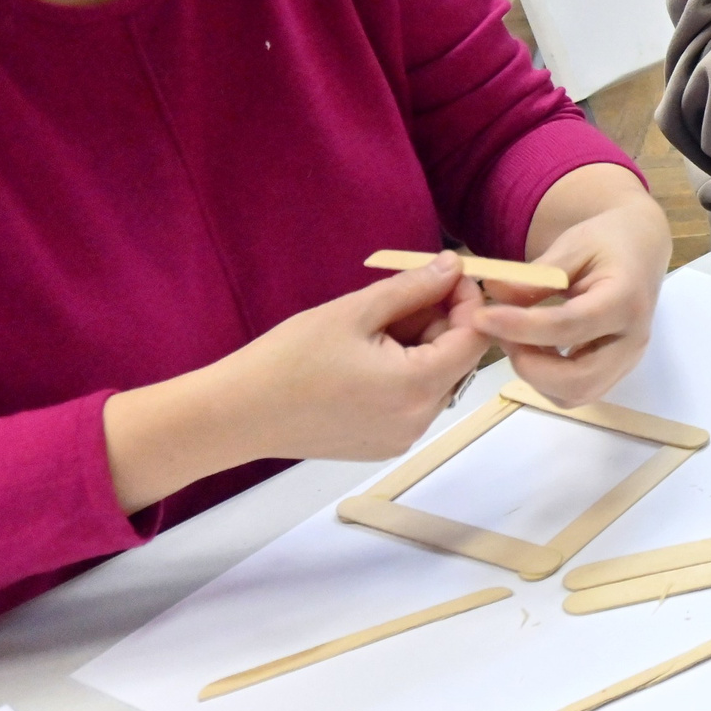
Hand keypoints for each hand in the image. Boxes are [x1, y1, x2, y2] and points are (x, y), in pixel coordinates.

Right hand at [218, 254, 493, 463]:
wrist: (236, 414)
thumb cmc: (289, 359)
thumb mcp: (354, 312)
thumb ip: (412, 288)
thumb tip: (453, 265)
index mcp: (417, 387)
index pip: (475, 339)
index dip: (469, 302)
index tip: (447, 275)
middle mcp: (419, 421)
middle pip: (457, 361)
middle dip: (440, 321)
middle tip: (402, 294)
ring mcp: (401, 438)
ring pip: (436, 380)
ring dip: (422, 346)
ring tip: (377, 324)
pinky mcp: (382, 445)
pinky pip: (413, 401)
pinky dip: (405, 373)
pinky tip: (368, 355)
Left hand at [475, 169, 669, 405]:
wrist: (641, 249)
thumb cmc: (606, 241)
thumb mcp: (571, 245)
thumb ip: (534, 274)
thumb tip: (493, 293)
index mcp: (625, 299)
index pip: (570, 326)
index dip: (521, 327)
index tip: (482, 317)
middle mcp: (633, 338)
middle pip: (579, 378)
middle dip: (530, 365)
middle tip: (501, 335)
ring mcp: (627, 360)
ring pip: (577, 393)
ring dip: (537, 376)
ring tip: (517, 340)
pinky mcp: (616, 370)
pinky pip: (577, 392)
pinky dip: (547, 380)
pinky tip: (535, 350)